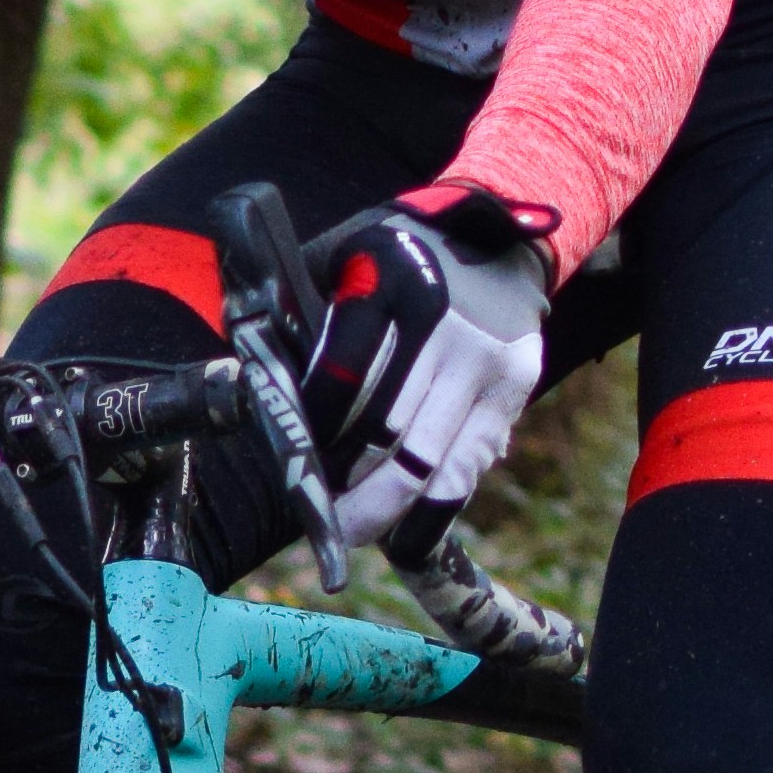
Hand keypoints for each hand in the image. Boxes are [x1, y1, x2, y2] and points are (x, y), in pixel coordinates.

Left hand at [292, 196, 554, 547]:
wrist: (489, 238)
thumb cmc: (392, 258)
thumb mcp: (340, 262)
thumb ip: (303, 317)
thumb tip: (257, 390)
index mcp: (388, 284)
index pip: (343, 375)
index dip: (316, 433)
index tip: (294, 466)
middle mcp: (443, 324)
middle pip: (387, 429)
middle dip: (350, 489)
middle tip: (323, 523)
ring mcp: (484, 359)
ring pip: (432, 458)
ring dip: (390, 508)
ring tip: (357, 534)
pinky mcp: (514, 385)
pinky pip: (471, 463)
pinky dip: (438, 507)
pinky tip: (408, 534)